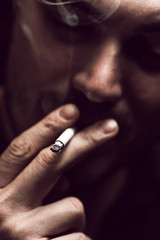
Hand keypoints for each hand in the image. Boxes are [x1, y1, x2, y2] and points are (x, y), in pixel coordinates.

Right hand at [0, 104, 117, 238]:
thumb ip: (34, 185)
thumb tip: (64, 168)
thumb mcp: (18, 203)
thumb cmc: (17, 233)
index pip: (22, 149)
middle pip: (51, 161)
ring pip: (74, 205)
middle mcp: (4, 208)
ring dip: (73, 217)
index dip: (46, 126)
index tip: (72, 110)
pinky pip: (80, 234)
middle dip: (85, 140)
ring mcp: (21, 233)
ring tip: (55, 233)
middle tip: (111, 126)